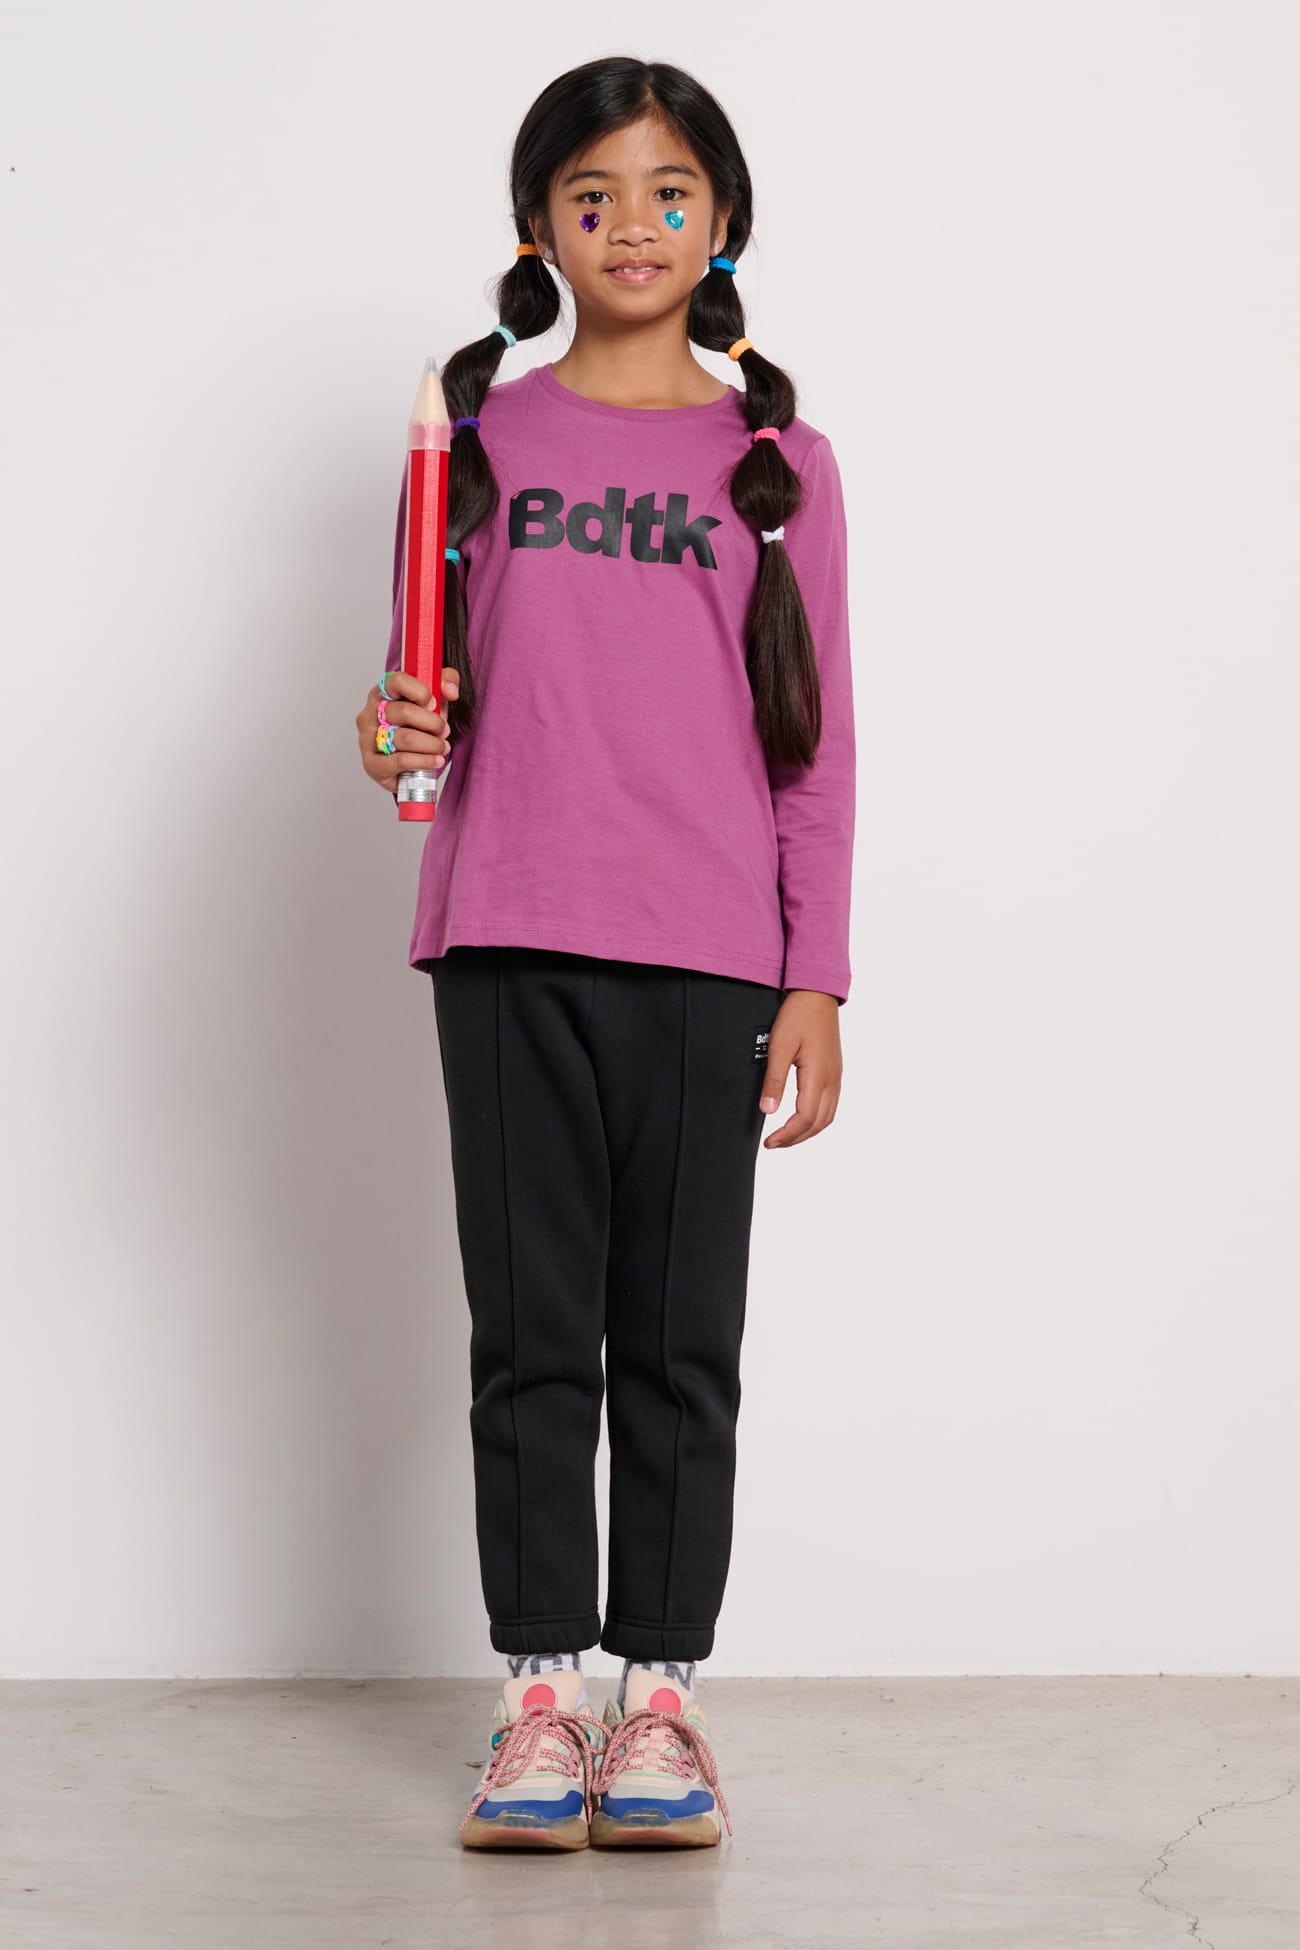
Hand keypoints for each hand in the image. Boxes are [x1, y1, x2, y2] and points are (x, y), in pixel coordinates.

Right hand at [357, 666, 459, 792]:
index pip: (397, 681)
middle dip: (433, 723)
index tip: (433, 703)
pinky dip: (424, 761)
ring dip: (432, 744)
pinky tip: (435, 760)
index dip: (420, 691)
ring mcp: (367, 738)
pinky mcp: (372, 763)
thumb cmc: (416, 728)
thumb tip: (451, 690)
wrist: (405, 765)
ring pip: (406, 738)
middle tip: (443, 730)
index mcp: (383, 692)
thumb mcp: (434, 700)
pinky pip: (401, 761)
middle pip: (405, 712)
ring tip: (442, 747)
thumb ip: (445, 682)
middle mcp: (371, 713)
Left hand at [759, 990, 842, 1146]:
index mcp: (818, 1075)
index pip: (805, 1118)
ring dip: (807, 1132)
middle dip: (796, 1139)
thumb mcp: (779, 1046)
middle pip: (818, 1123)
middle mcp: (832, 1079)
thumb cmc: (798, 1015)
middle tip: (773, 1144)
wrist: (817, 993)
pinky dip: (816, 1120)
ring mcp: (836, 1076)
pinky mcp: (835, 1071)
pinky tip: (801, 1119)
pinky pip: (830, 1105)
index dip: (787, 1135)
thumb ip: (774, 1080)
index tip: (769, 1142)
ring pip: (827, 1117)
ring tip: (785, 1136)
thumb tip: (767, 1110)